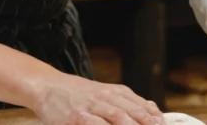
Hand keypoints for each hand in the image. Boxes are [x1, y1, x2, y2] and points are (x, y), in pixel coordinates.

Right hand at [32, 74, 165, 124]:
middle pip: (134, 114)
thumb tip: (154, 110)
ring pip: (119, 118)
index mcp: (116, 92)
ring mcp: (92, 106)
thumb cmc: (79, 94)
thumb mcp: (106, 92)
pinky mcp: (77, 117)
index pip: (143, 106)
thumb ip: (128, 101)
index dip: (157, 120)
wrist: (49, 87)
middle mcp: (106, 97)